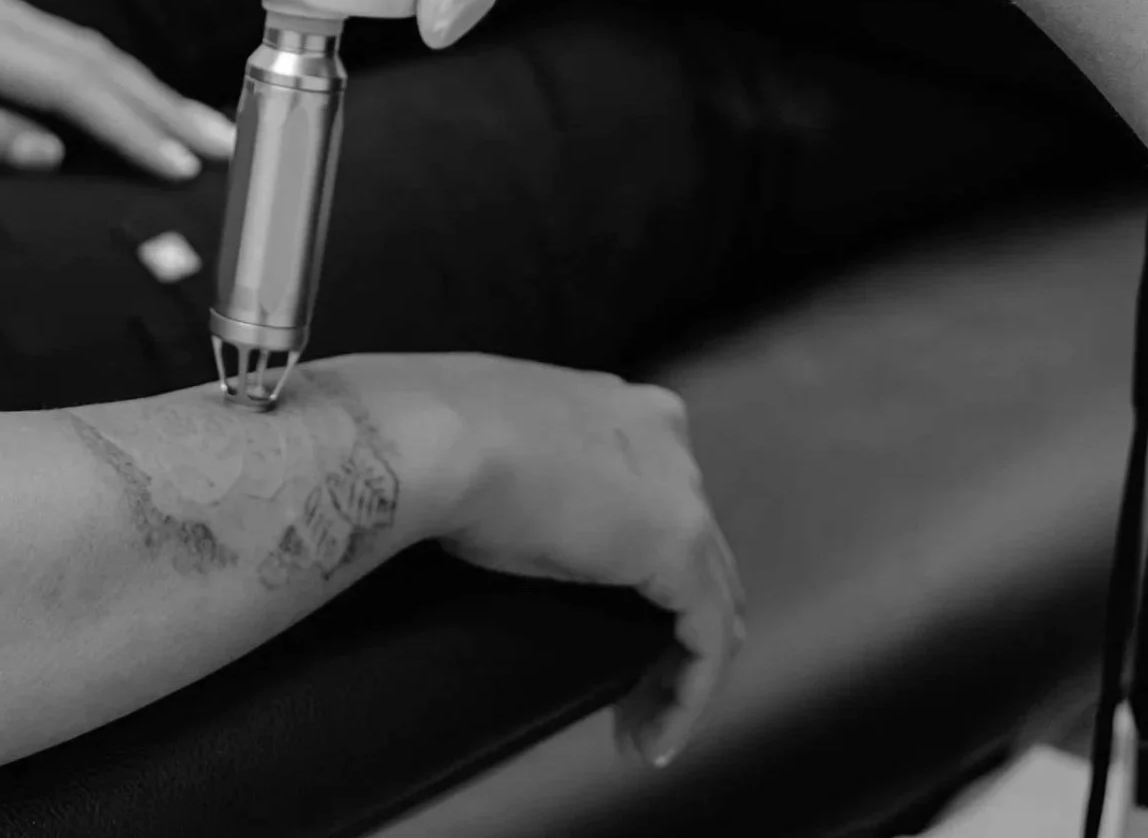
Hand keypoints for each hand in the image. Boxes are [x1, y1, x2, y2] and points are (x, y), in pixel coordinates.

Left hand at [0, 0, 235, 180]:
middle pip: (97, 58)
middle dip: (165, 105)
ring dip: (142, 88)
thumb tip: (50, 151)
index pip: (75, 88)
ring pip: (83, 44)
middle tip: (227, 146)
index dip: (135, 129)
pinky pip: (56, 38)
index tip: (185, 167)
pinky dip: (103, 72)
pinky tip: (125, 96)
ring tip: (196, 127)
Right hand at [394, 351, 742, 768]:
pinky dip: (687, 698)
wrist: (436, 432)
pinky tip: (652, 739)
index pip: (659, 498)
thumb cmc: (439, 435)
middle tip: (627, 689)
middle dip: (671, 626)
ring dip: (683, 672)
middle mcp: (664, 436)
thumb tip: (503, 520)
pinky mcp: (678, 544)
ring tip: (640, 727)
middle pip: (696, 551)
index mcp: (621, 408)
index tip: (601, 617)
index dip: (642, 570)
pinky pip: (708, 641)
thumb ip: (526, 473)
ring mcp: (679, 486)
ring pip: (711, 600)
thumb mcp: (498, 448)